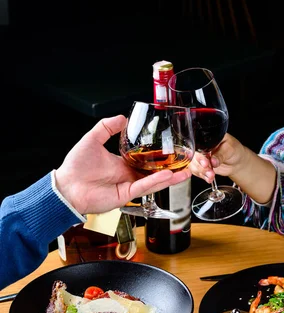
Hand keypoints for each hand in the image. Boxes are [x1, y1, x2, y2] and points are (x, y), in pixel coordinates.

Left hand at [55, 115, 190, 214]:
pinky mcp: (125, 194)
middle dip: (172, 170)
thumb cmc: (75, 167)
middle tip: (187, 164)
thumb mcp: (92, 139)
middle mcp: (127, 175)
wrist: (66, 186)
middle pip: (155, 173)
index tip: (172, 150)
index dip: (160, 157)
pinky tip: (167, 175)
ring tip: (186, 171)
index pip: (146, 160)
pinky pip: (144, 187)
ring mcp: (128, 186)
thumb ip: (106, 127)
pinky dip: (156, 181)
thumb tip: (122, 118)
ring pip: (154, 181)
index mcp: (122, 163)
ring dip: (170, 178)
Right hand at [189, 134, 246, 182]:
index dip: (199, 155)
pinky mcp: (201, 166)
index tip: (205, 162)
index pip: (198, 145)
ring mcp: (201, 157)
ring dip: (202, 172)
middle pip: (193, 156)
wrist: (237, 162)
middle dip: (200, 165)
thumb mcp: (230, 149)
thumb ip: (221, 155)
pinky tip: (209, 178)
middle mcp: (201, 148)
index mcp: (207, 139)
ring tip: (211, 175)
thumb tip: (213, 161)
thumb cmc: (234, 150)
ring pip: (194, 165)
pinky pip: (197, 172)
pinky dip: (203, 176)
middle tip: (209, 169)